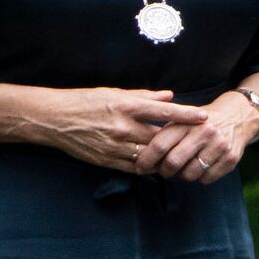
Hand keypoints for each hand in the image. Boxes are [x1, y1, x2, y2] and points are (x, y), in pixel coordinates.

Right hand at [43, 89, 202, 174]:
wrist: (54, 119)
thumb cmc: (86, 101)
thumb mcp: (116, 92)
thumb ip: (145, 96)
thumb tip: (170, 95)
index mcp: (126, 106)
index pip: (164, 111)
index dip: (186, 115)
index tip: (204, 117)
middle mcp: (122, 126)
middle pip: (160, 138)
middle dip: (178, 141)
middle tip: (196, 141)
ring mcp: (114, 145)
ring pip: (149, 156)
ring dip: (165, 157)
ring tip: (180, 156)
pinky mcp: (105, 159)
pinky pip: (133, 167)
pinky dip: (147, 166)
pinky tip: (156, 164)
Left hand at [149, 93, 254, 185]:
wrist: (238, 116)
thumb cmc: (200, 122)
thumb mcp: (182, 119)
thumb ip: (163, 135)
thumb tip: (140, 160)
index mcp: (188, 122)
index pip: (159, 145)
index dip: (146, 160)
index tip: (141, 168)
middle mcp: (205, 132)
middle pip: (173, 163)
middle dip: (164, 171)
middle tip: (165, 170)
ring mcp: (220, 146)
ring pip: (189, 175)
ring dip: (183, 176)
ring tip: (185, 167)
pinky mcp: (231, 158)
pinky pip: (206, 179)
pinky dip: (200, 177)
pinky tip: (202, 167)